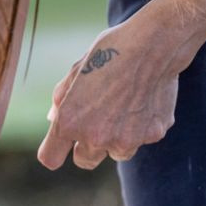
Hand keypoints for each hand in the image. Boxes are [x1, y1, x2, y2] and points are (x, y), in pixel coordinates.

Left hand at [38, 6, 189, 169]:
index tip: (61, 146)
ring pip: (115, 153)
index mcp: (70, 122)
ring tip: (124, 106)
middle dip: (86, 146)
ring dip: (117, 138)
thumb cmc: (111, 52)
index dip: (55, 151)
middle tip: (97, 122)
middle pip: (84, 161)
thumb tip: (55, 119)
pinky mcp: (152, 135)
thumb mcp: (76, 71)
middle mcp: (96, 137)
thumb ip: (61, 100)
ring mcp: (126, 139)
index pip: (50, 159)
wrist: (154, 43)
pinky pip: (142, 138)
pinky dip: (142, 125)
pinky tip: (144, 99)